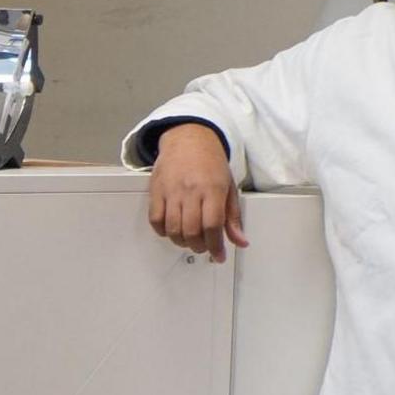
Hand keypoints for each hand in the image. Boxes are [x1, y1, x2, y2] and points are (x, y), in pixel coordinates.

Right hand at [147, 124, 248, 262]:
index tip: (219, 256)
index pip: (213, 225)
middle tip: (204, 247)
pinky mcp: (156, 190)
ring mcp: (171, 191)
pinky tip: (172, 230)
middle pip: (192, 230)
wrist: (188, 138)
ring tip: (189, 240)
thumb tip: (240, 241)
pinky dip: (163, 231)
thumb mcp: (229, 187)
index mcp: (212, 189)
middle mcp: (191, 190)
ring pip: (173, 228)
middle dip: (199, 246)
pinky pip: (155, 219)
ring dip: (182, 241)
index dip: (215, 246)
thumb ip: (233, 217)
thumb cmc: (210, 162)